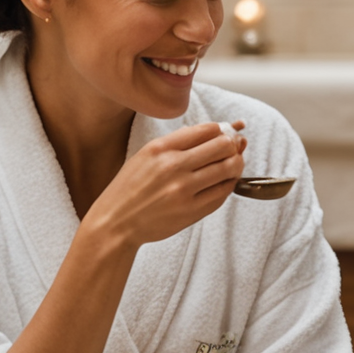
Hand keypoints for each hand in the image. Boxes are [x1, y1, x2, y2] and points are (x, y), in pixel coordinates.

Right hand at [83, 121, 245, 248]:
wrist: (115, 223)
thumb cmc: (131, 188)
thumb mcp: (146, 155)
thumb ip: (179, 142)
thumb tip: (216, 131)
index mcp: (160, 148)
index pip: (207, 129)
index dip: (223, 130)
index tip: (225, 134)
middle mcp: (173, 167)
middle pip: (223, 146)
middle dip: (234, 145)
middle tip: (234, 148)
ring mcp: (184, 190)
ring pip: (229, 169)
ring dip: (237, 164)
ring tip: (232, 165)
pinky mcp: (192, 211)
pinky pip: (223, 192)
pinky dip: (229, 184)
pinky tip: (223, 182)